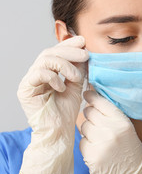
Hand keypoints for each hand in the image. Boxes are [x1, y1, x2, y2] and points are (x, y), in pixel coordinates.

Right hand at [17, 36, 88, 173]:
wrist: (59, 131)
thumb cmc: (67, 111)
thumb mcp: (76, 84)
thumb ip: (78, 68)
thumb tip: (84, 50)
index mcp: (48, 72)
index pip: (56, 52)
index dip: (69, 45)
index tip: (83, 41)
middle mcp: (37, 74)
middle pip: (50, 53)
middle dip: (69, 51)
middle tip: (85, 54)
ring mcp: (30, 81)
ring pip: (44, 60)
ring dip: (64, 65)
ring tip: (76, 76)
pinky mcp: (25, 90)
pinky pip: (38, 74)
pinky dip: (53, 77)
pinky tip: (61, 87)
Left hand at [80, 90, 141, 173]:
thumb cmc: (130, 152)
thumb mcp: (128, 130)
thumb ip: (113, 116)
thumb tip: (95, 101)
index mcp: (123, 122)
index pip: (102, 103)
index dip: (92, 96)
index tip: (87, 93)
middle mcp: (111, 131)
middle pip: (90, 112)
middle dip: (90, 114)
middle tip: (96, 120)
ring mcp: (100, 143)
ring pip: (84, 126)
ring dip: (89, 130)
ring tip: (100, 138)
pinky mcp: (91, 155)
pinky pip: (82, 141)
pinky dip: (87, 143)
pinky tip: (97, 148)